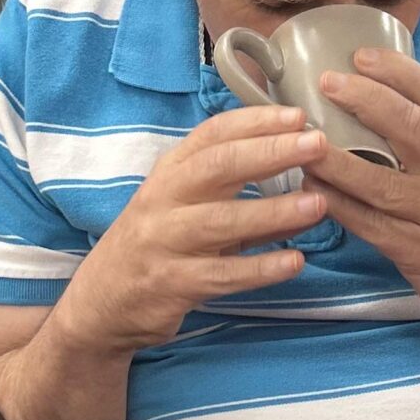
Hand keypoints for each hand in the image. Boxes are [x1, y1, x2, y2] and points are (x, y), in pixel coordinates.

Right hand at [60, 106, 328, 353]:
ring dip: (273, 211)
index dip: (255, 122)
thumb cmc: (156, 246)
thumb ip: (236, 189)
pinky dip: (260, 268)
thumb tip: (301, 168)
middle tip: (317, 144)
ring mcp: (162, 242)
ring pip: (221, 221)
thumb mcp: (185, 206)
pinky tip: (295, 261)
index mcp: (169, 173)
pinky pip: (221, 275)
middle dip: (270, 152)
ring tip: (318, 203)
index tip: (297, 116)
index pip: (212, 135)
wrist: (102, 304)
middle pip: (218, 167)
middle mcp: (162, 200)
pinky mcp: (169, 284)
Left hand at [309, 46, 419, 334]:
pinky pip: (371, 225)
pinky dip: (339, 206)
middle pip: (413, 128)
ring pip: (382, 182)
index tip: (360, 55)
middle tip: (328, 83)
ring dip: (337, 160)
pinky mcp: (418, 252)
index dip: (398, 72)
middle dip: (368, 101)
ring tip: (302, 140)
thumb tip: (374, 98)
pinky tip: (311, 191)